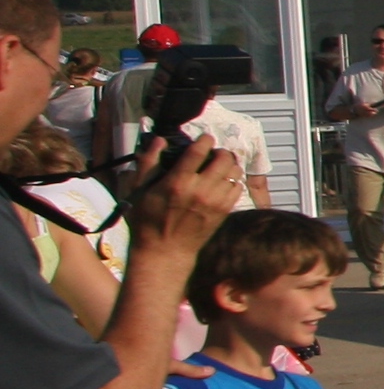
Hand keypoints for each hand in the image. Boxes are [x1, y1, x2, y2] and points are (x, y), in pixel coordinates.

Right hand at [124, 133, 242, 248]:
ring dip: (229, 164)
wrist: (165, 251)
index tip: (205, 138)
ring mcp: (215, 201)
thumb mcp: (140, 190)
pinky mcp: (224, 211)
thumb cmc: (148, 220)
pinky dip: (233, 180)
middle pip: (223, 158)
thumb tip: (160, 140)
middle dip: (220, 151)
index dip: (205, 140)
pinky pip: (238, 187)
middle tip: (214, 153)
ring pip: (234, 171)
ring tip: (220, 166)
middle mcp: (199, 190)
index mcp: (177, 182)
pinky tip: (222, 182)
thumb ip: (149, 162)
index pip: (198, 152)